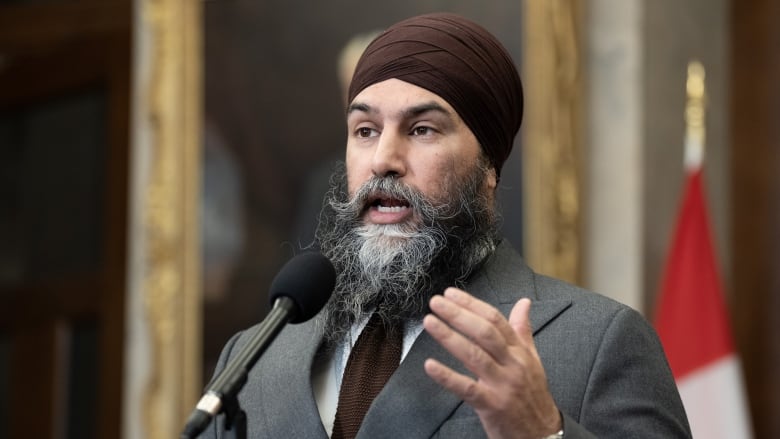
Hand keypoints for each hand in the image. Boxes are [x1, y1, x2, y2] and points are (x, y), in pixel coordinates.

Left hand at [423, 288, 561, 438]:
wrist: (543, 434)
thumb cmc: (533, 395)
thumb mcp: (532, 360)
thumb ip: (523, 330)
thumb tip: (524, 302)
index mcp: (520, 351)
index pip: (495, 320)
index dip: (472, 304)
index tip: (451, 293)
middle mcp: (512, 364)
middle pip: (484, 333)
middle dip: (459, 315)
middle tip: (436, 302)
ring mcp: (502, 385)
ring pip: (475, 356)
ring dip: (449, 337)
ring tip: (430, 322)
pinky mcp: (492, 405)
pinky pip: (467, 389)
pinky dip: (447, 377)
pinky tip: (430, 365)